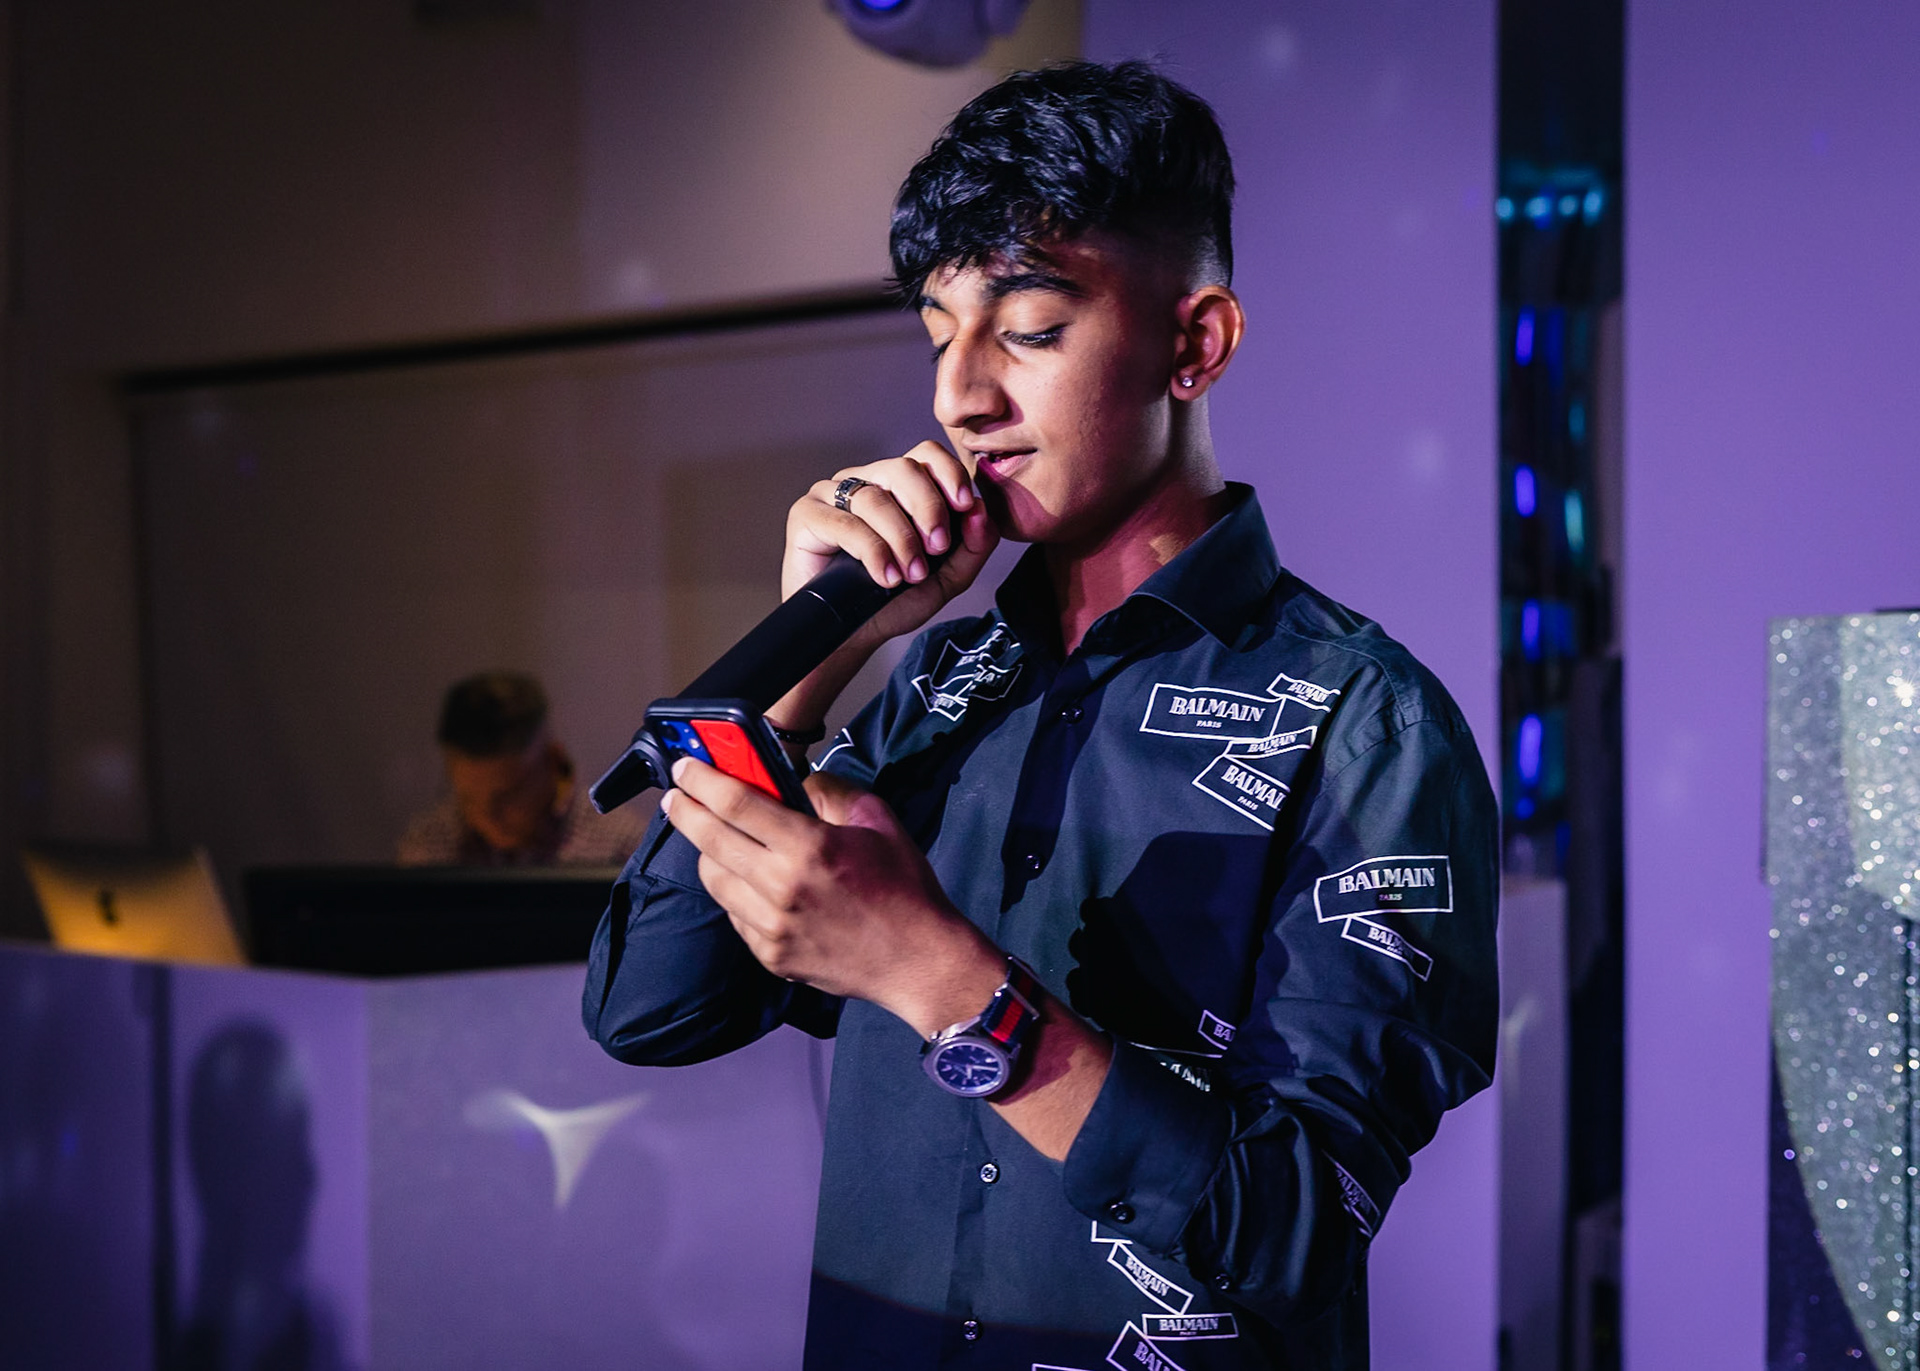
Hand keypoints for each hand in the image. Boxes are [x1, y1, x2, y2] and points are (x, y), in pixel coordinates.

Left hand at [662, 758, 1002, 1031]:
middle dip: (685, 811)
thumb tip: (794, 782)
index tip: (684, 766)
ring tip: (715, 838)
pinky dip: (735, 892)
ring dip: (707, 853)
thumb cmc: (905, 888)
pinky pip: (734, 914)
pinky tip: (750, 881)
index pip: (736, 804)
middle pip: (710, 840)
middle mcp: (781, 888)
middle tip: (676, 796)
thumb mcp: (877, 820)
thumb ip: (830, 792)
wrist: (920, 960)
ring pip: (713, 879)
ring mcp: (771, 927)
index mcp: (809, 848)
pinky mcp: (770, 955)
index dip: (702, 780)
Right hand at [785, 441, 1001, 652]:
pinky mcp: (805, 514)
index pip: (926, 455)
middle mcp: (865, 482)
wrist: (850, 637)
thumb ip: (972, 547)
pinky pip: (844, 522)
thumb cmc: (891, 603)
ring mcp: (832, 495)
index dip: (949, 474)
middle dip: (929, 507)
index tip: (966, 507)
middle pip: (903, 468)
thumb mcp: (946, 578)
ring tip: (910, 574)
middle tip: (937, 547)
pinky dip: (872, 551)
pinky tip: (884, 576)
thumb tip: (982, 512)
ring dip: (901, 539)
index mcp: (898, 487)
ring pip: (874, 497)